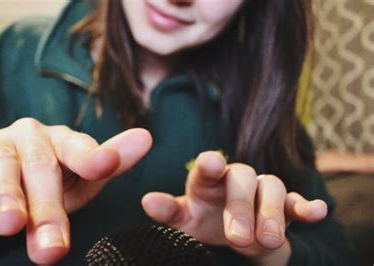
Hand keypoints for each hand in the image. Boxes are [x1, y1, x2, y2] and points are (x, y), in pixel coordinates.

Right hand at [0, 110, 151, 263]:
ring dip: (8, 197)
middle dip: (48, 212)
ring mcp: (2, 144)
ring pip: (5, 170)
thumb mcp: (78, 183)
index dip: (93, 158)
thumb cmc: (45, 189)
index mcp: (64, 144)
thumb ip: (106, 165)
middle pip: (43, 172)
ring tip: (10, 224)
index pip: (80, 152)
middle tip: (53, 249)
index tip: (107, 163)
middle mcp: (35, 139)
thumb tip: (146, 137)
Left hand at [142, 151, 327, 264]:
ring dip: (270, 212)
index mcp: (207, 180)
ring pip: (271, 186)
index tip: (211, 162)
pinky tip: (316, 212)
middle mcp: (235, 179)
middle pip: (241, 178)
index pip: (208, 167)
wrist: (235, 236)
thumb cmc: (204, 222)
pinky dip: (307, 206)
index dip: (209, 164)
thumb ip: (169, 211)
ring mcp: (261, 190)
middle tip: (237, 238)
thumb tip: (147, 201)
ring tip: (266, 239)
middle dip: (240, 207)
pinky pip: (296, 201)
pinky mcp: (285, 205)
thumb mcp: (184, 220)